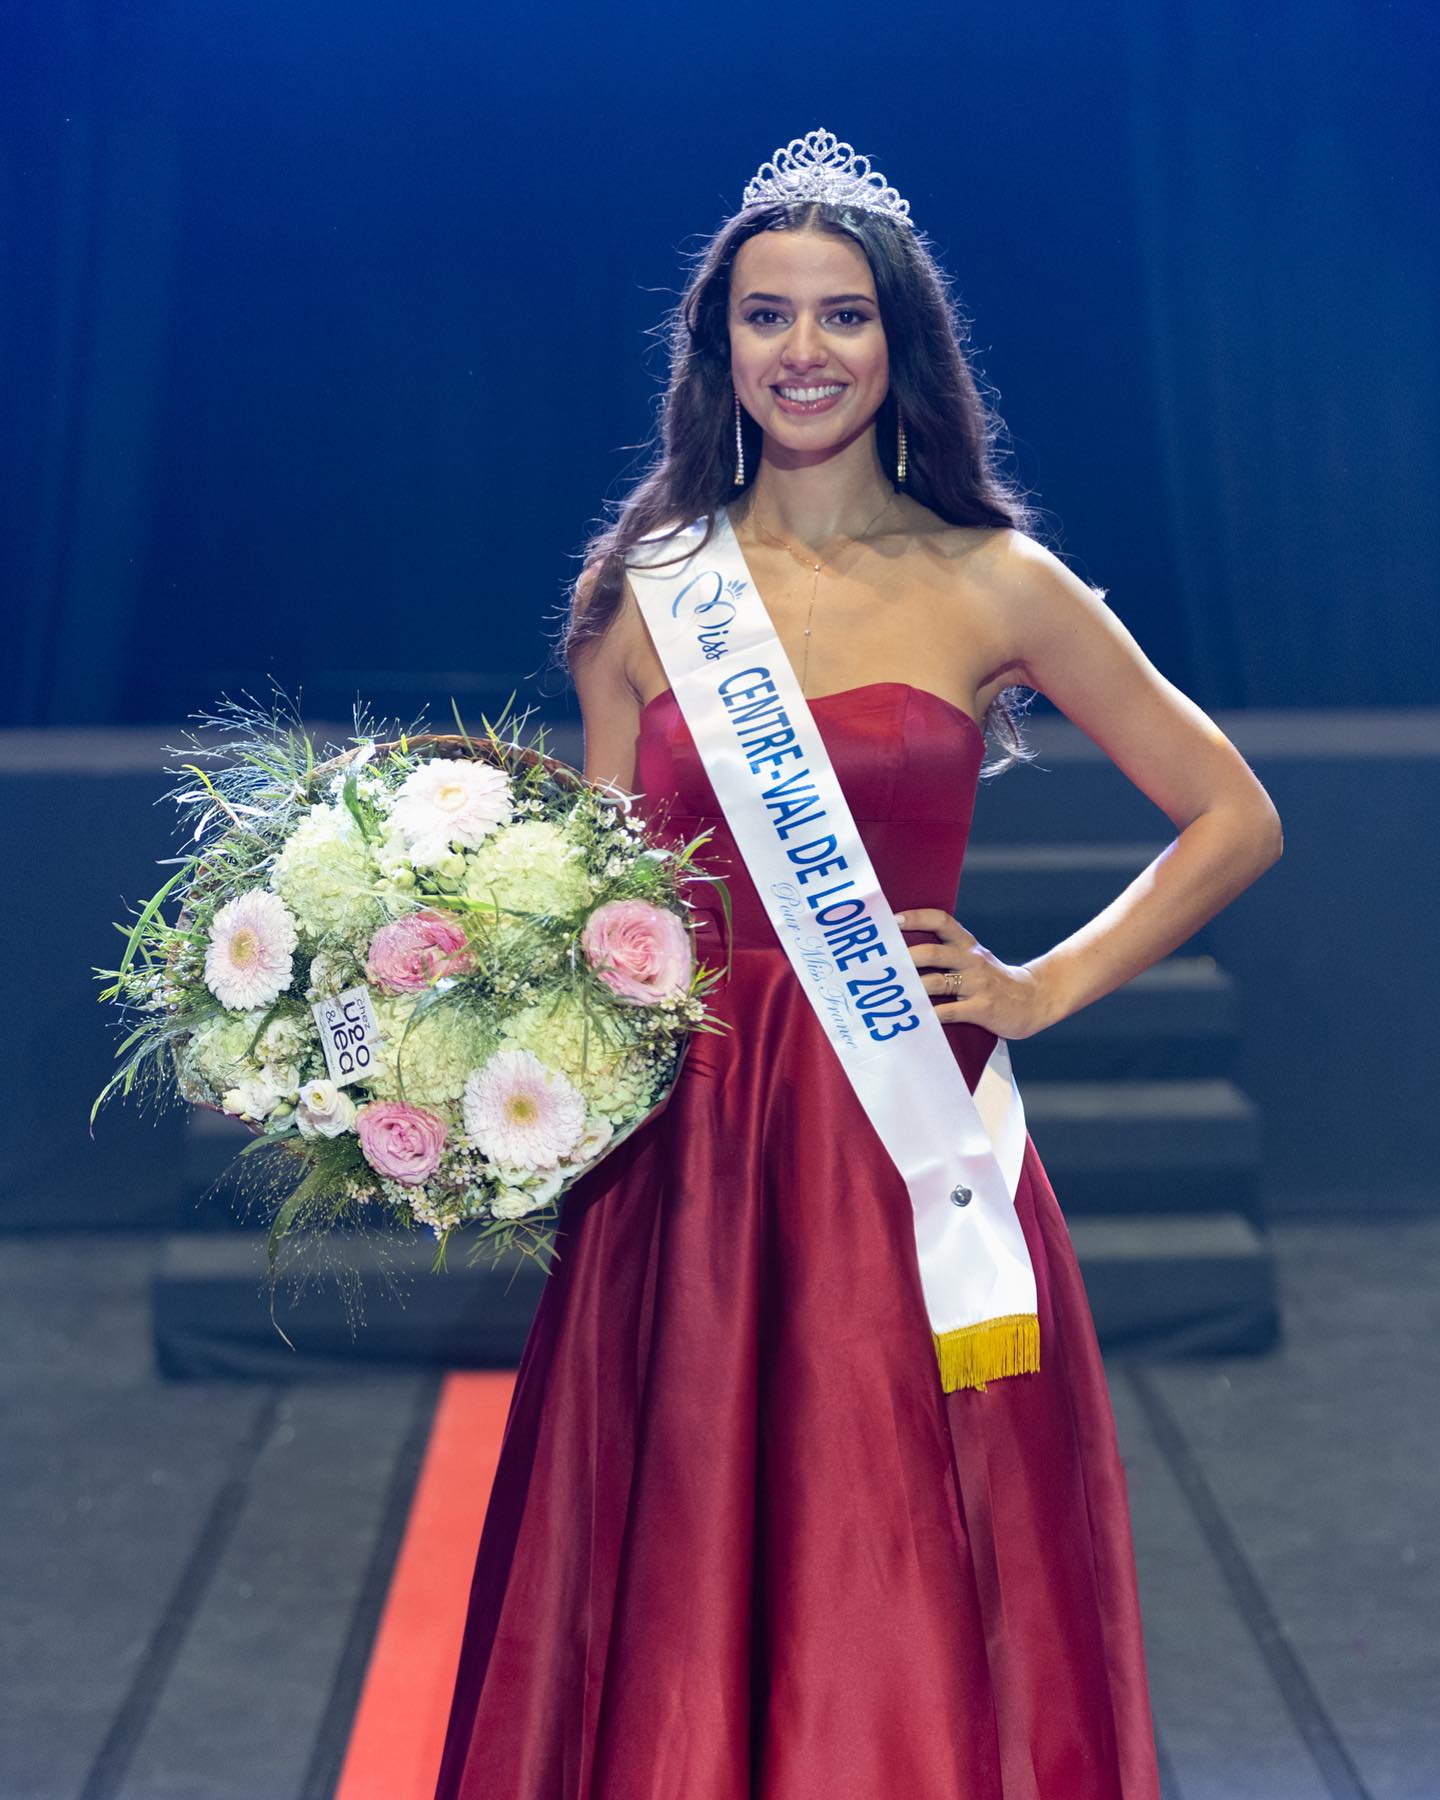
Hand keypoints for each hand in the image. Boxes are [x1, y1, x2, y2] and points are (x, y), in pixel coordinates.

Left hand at [894, 908, 1055, 1039]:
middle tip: (883, 965)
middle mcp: (972, 960)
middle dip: (906, 958)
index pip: (942, 921)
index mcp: (967, 945)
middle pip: (934, 952)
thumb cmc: (993, 981)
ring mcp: (978, 984)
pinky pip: (950, 1011)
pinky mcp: (983, 1008)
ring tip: (891, 993)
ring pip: (938, 981)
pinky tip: (915, 1019)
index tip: (894, 920)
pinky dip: (931, 1016)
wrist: (1034, 1000)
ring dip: (913, 987)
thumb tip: (902, 955)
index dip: (918, 917)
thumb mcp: (974, 959)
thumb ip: (946, 955)